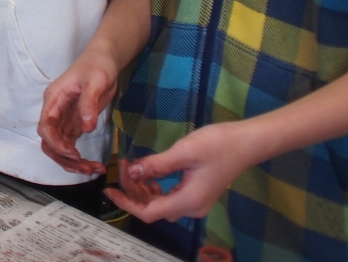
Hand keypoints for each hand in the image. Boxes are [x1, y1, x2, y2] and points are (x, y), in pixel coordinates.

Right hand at [38, 46, 119, 174]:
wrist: (104, 60)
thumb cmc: (97, 66)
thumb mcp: (95, 81)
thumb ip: (89, 103)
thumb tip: (86, 127)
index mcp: (54, 99)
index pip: (46, 126)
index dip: (55, 143)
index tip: (73, 153)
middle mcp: (55, 111)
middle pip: (49, 141)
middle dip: (64, 158)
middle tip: (85, 168)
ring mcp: (64, 119)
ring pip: (59, 147)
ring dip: (72, 162)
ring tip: (93, 170)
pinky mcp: (75, 124)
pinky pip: (71, 145)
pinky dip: (80, 159)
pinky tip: (94, 165)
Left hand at [104, 123, 258, 223]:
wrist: (246, 142)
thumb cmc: (217, 144)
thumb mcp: (183, 152)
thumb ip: (156, 165)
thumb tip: (132, 172)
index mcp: (188, 201)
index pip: (149, 212)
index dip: (127, 204)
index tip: (110, 189)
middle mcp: (192, 207)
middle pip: (153, 209)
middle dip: (133, 190)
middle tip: (122, 164)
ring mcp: (196, 202)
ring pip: (161, 204)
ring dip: (143, 188)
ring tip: (132, 165)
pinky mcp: (198, 193)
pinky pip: (170, 197)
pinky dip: (155, 187)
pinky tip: (149, 172)